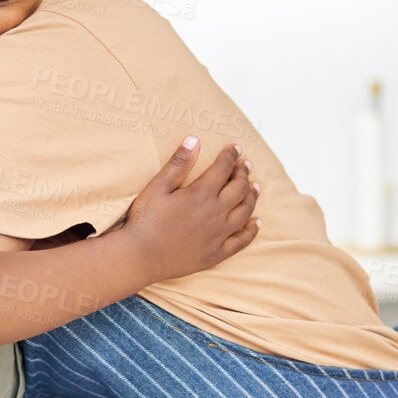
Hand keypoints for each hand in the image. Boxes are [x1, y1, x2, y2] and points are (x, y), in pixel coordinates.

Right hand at [121, 137, 258, 281]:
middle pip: (239, 188)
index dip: (230, 156)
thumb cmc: (145, 221)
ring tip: (254, 187)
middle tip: (244, 165)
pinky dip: (252, 230)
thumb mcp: (157, 186)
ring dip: (252, 197)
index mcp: (201, 194)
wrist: (141, 257)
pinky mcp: (217, 253)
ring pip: (245, 211)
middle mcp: (216, 212)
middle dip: (243, 173)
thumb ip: (178, 163)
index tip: (235, 148)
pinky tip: (256, 223)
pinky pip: (242, 241)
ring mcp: (219, 234)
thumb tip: (194, 140)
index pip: (223, 168)